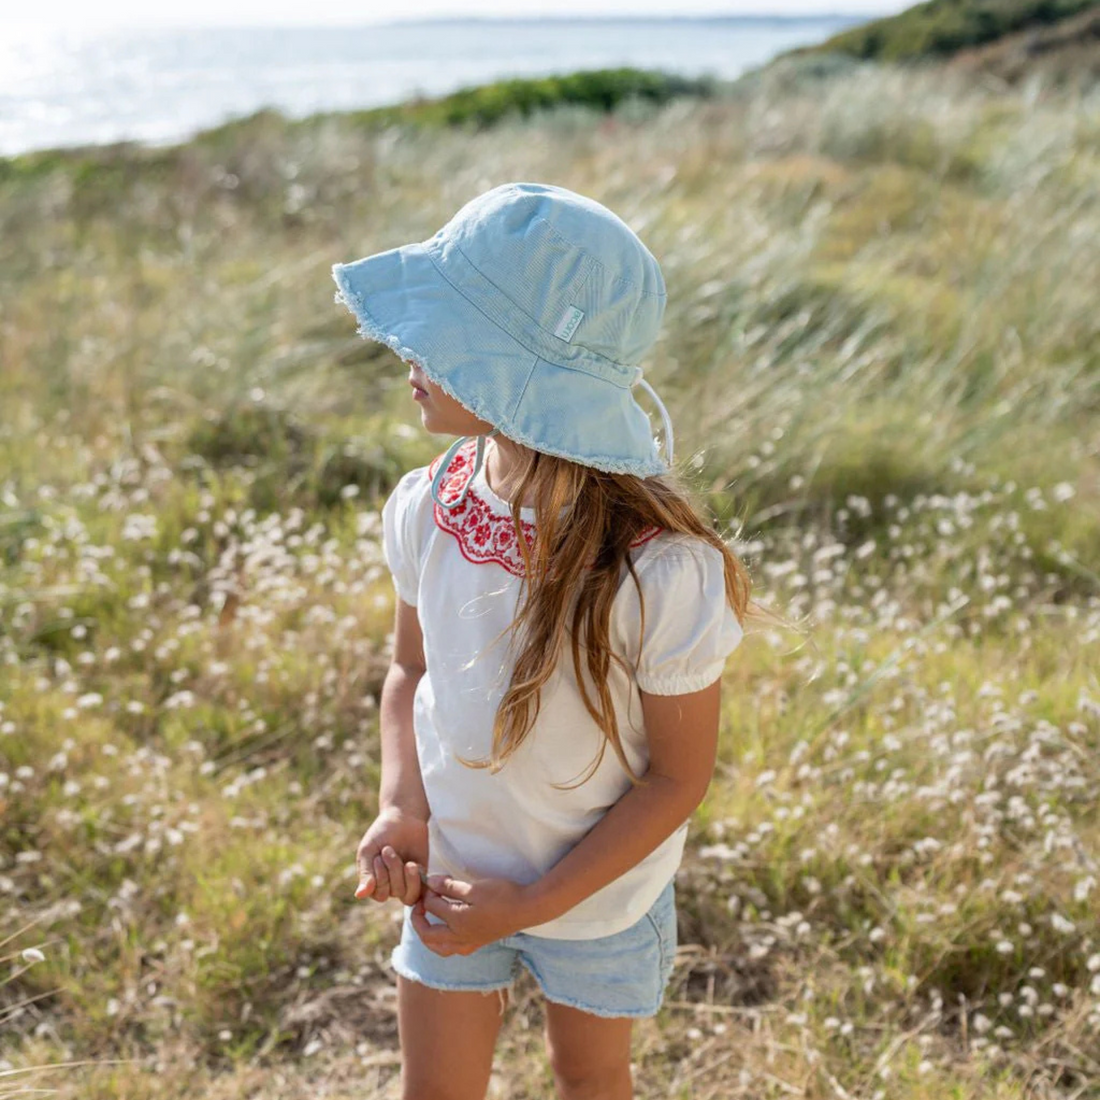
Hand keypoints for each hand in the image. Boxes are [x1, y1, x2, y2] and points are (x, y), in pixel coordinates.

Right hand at [354, 806, 428, 904]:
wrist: (403, 817)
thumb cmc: (381, 833)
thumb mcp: (368, 851)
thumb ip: (365, 873)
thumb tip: (359, 895)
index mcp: (373, 882)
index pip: (378, 894)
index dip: (379, 877)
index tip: (378, 856)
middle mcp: (390, 886)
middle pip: (392, 893)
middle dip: (391, 870)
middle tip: (389, 850)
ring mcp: (406, 882)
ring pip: (406, 894)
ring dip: (404, 874)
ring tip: (404, 859)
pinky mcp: (420, 876)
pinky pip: (420, 890)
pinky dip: (416, 879)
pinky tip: (412, 864)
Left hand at [410, 874, 537, 955]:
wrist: (527, 908)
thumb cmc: (502, 895)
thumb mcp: (474, 887)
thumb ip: (450, 887)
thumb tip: (430, 883)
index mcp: (457, 922)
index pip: (432, 907)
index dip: (428, 891)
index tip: (431, 880)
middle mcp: (460, 937)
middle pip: (428, 936)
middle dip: (418, 920)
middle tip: (418, 905)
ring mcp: (470, 943)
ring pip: (439, 948)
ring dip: (428, 937)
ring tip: (427, 921)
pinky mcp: (479, 943)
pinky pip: (453, 950)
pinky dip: (443, 943)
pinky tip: (447, 931)